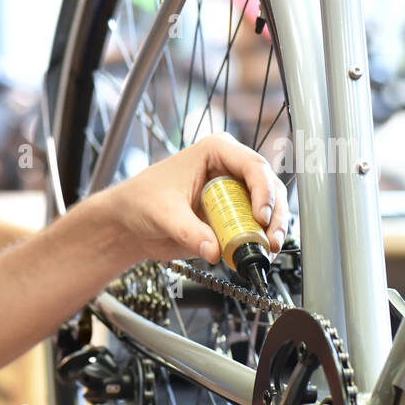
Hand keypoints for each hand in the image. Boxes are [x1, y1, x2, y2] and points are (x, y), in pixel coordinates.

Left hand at [101, 132, 289, 263]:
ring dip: (274, 229)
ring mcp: (234, 193)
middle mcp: (231, 168)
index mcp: (216, 151)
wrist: (130, 223)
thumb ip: (190, 232)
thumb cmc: (140, 201)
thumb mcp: (164, 214)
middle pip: (269, 186)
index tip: (260, 217)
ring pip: (270, 206)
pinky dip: (262, 239)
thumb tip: (215, 251)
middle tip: (270, 239)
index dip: (263, 191)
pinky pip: (256, 226)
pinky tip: (260, 253)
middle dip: (275, 214)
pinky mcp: (233, 215)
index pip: (252, 165)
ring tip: (268, 249)